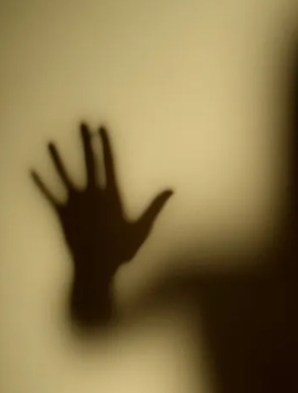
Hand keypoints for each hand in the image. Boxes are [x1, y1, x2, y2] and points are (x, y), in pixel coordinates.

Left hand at [31, 123, 172, 280]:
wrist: (94, 268)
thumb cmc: (121, 250)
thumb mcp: (142, 228)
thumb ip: (155, 207)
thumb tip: (170, 189)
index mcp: (110, 195)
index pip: (108, 163)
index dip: (104, 144)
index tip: (101, 128)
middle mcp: (91, 194)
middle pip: (87, 163)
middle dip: (85, 143)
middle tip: (82, 124)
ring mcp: (74, 203)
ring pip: (64, 176)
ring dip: (57, 159)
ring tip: (50, 143)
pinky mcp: (61, 214)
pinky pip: (49, 196)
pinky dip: (40, 184)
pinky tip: (32, 171)